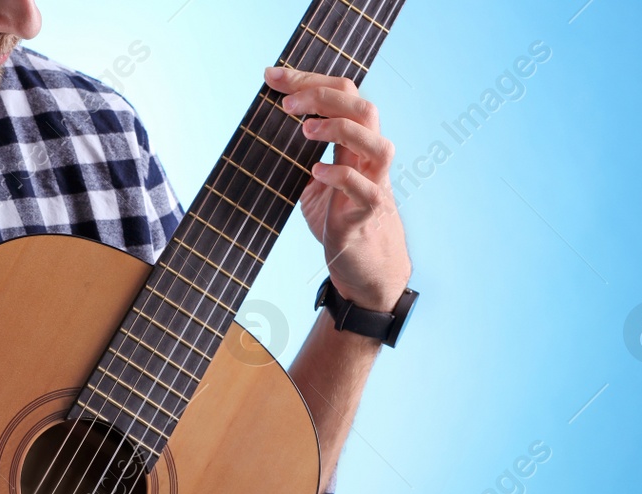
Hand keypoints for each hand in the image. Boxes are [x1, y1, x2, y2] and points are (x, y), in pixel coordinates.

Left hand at [263, 67, 411, 311]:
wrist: (364, 269)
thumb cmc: (340, 221)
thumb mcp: (314, 184)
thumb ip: (300, 158)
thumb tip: (265, 133)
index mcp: (355, 146)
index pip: (344, 96)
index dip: (308, 80)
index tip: (271, 77)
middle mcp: (368, 160)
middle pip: (363, 108)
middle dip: (323, 96)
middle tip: (287, 105)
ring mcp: (374, 186)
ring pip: (376, 142)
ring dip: (339, 128)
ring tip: (305, 129)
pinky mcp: (368, 215)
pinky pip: (366, 189)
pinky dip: (341, 176)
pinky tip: (315, 173)